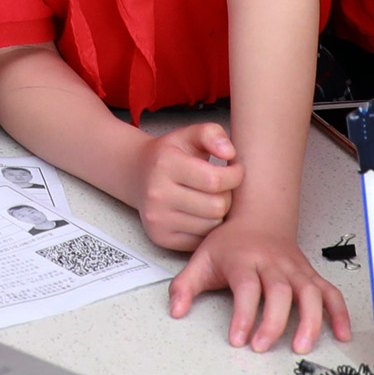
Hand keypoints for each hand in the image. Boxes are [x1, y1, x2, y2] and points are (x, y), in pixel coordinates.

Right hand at [126, 121, 241, 250]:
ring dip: (218, 213)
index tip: (235, 170)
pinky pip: (200, 240)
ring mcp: (157, 218)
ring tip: (211, 199)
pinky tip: (200, 213)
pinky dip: (206, 229)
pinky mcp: (161, 237)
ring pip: (211, 226)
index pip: (215, 180)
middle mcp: (157, 193)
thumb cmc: (170, 155)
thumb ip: (212, 133)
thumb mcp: (189, 135)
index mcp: (166, 164)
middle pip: (217, 207)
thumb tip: (229, 153)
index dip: (235, 176)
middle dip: (227, 196)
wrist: (138, 175)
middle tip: (222, 187)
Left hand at [166, 217, 349, 353]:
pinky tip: (340, 333)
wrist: (258, 217)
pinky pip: (330, 292)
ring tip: (301, 346)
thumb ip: (185, 285)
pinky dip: (339, 313)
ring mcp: (295, 269)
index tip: (238, 338)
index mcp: (244, 259)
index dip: (243, 314)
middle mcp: (272, 263)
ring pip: (310, 292)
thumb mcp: (202, 258)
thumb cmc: (231, 242)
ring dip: (310, 320)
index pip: (246, 287)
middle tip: (262, 346)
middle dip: (273, 322)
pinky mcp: (310, 275)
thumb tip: (176, 310)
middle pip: (279, 292)